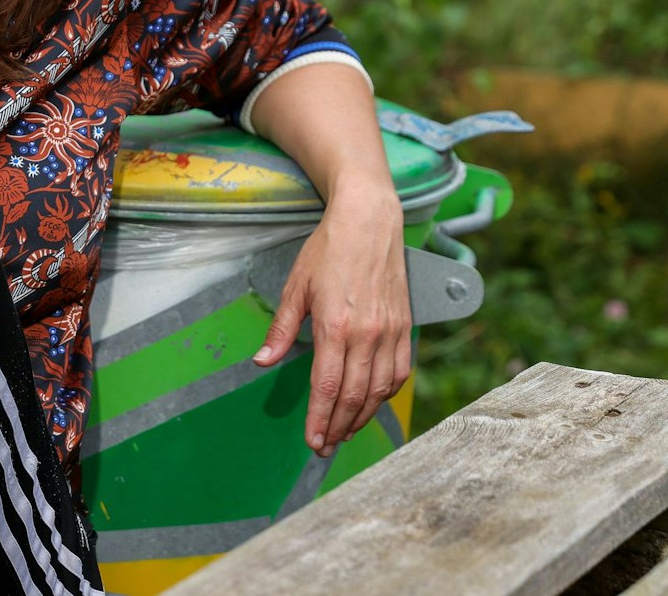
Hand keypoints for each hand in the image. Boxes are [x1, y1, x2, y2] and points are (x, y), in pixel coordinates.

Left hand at [251, 188, 410, 457]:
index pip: (326, 387)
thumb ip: (281, 329)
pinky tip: (372, 402)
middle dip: (338, 426)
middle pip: (353, 395)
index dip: (319, 419)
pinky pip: (400, 372)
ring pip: (379, 389)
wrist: (369, 222)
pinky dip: (386, 394)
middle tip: (325, 445)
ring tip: (345, 431)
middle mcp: (366, 334)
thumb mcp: (295, 287)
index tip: (312, 440)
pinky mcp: (405, 326)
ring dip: (361, 416)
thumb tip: (263, 361)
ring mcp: (390, 331)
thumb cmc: (329, 249)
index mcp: (335, 326)